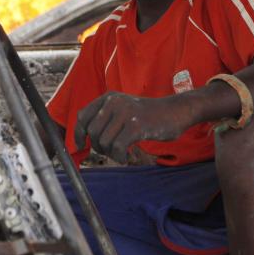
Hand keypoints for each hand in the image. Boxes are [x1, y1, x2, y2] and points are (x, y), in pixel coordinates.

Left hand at [74, 92, 191, 163]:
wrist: (175, 112)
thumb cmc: (148, 115)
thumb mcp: (123, 109)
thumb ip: (105, 118)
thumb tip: (84, 137)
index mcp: (108, 97)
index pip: (82, 116)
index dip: (78, 134)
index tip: (81, 146)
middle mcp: (114, 102)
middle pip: (92, 132)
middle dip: (98, 147)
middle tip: (110, 151)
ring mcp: (125, 113)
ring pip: (103, 142)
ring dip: (110, 154)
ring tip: (121, 154)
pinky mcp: (136, 126)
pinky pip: (117, 148)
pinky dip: (119, 157)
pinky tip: (126, 157)